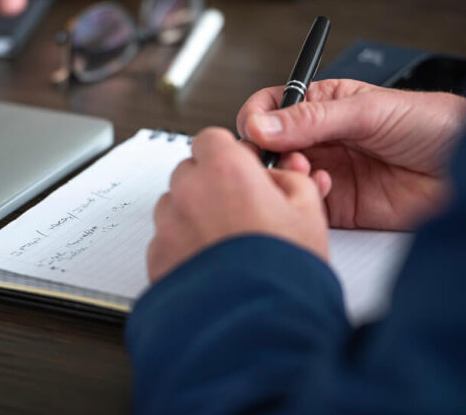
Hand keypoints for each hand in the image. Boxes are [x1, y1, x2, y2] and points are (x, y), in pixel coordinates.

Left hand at [147, 127, 329, 282]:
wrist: (257, 327)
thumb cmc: (284, 272)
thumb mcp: (309, 213)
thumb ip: (291, 180)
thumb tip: (278, 176)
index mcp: (225, 170)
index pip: (212, 138)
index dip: (229, 154)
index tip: (243, 169)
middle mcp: (189, 192)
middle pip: (190, 171)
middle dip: (211, 184)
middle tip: (239, 209)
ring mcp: (168, 226)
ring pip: (175, 206)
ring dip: (194, 215)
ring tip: (226, 243)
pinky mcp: (156, 258)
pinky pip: (166, 240)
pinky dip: (183, 247)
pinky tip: (211, 265)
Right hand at [237, 79, 465, 230]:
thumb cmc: (433, 124)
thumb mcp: (368, 110)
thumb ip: (312, 118)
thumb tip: (261, 125)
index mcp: (323, 106)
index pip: (271, 109)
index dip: (256, 119)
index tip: (254, 131)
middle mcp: (321, 140)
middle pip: (269, 147)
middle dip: (266, 153)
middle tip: (277, 157)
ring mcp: (328, 173)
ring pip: (283, 177)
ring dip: (285, 176)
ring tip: (306, 172)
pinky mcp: (339, 207)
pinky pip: (306, 206)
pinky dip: (304, 200)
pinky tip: (324, 191)